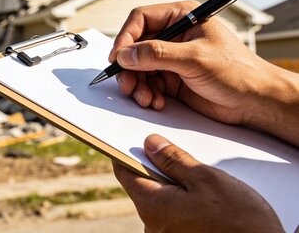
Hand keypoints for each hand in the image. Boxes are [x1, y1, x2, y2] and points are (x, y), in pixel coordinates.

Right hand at [109, 2, 298, 145]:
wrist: (255, 101)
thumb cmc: (237, 71)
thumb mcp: (195, 58)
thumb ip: (157, 54)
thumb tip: (126, 54)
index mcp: (182, 17)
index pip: (141, 20)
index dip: (125, 38)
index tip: (118, 58)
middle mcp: (173, 36)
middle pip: (135, 46)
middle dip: (129, 67)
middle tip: (127, 84)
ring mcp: (171, 58)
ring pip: (138, 68)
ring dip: (136, 84)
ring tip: (145, 98)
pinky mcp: (171, 79)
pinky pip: (147, 84)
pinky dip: (146, 94)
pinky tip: (156, 102)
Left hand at [113, 134, 283, 231]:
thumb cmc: (238, 219)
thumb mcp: (205, 179)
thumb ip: (173, 160)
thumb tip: (149, 143)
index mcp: (152, 206)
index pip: (125, 172)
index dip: (126, 152)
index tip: (133, 138)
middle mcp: (153, 225)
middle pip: (143, 185)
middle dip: (157, 167)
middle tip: (175, 151)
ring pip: (160, 198)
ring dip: (172, 184)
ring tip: (194, 173)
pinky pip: (172, 212)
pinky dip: (181, 199)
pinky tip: (201, 194)